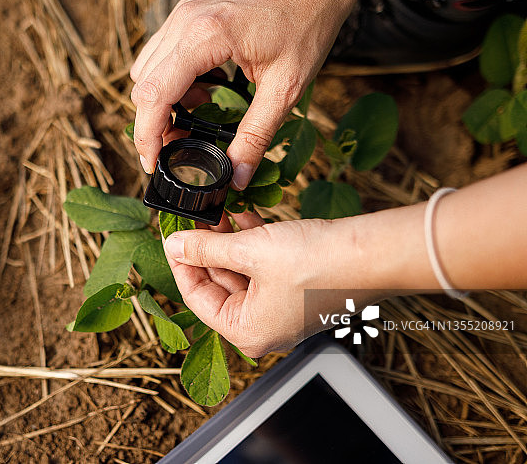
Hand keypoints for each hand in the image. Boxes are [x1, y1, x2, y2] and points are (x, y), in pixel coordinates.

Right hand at [130, 0, 381, 188]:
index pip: (154, 95)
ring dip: (161, 102)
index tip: (152, 164)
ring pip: (146, 70)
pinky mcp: (188, 14)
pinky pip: (160, 54)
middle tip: (179, 148)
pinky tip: (202, 91)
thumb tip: (237, 177)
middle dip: (152, 124)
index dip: (146, 136)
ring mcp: (182, 14)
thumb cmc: (306, 24)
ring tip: (195, 117)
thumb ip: (256, 136)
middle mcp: (184, 22)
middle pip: (142, 85)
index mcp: (204, 38)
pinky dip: (171, 80)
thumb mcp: (285, 89)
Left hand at [163, 212, 388, 356]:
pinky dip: (250, 246)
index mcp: (247, 332)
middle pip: (218, 286)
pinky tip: (243, 218)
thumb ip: (207, 249)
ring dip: (227, 243)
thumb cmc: (317, 263)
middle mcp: (263, 328)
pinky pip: (262, 269)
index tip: (171, 236)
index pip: (196, 298)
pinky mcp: (296, 291)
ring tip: (217, 212)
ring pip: (240, 274)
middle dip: (206, 249)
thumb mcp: (250, 251)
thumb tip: (175, 245)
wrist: (372, 254)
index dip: (180, 263)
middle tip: (193, 219)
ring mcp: (281, 310)